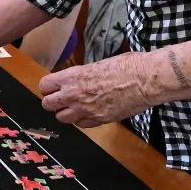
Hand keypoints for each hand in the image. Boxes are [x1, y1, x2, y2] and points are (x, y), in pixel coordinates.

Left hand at [38, 52, 158, 127]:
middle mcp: (74, 94)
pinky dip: (82, 121)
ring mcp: (86, 109)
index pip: (45, 86)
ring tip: (75, 108)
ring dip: (66, 113)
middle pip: (48, 105)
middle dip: (52, 102)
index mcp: (72, 76)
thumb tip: (78, 80)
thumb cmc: (127, 66)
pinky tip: (89, 113)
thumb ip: (82, 76)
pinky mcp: (99, 120)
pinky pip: (81, 125)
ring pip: (62, 118)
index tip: (52, 88)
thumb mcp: (97, 64)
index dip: (48, 88)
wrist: (146, 80)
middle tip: (60, 100)